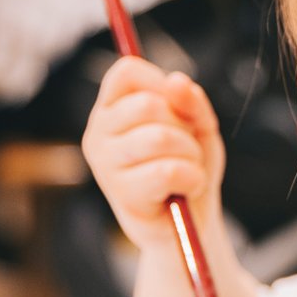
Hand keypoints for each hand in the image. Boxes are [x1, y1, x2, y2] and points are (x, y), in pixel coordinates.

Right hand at [82, 57, 225, 251]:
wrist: (190, 224)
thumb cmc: (188, 168)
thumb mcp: (198, 127)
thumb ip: (191, 102)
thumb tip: (176, 81)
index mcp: (111, 110)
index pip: (126, 71)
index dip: (160, 82)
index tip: (177, 108)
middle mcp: (98, 133)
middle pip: (148, 104)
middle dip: (183, 126)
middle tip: (187, 149)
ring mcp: (105, 164)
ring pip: (160, 138)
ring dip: (191, 155)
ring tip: (188, 170)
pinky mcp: (121, 194)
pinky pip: (167, 171)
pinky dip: (191, 178)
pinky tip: (186, 190)